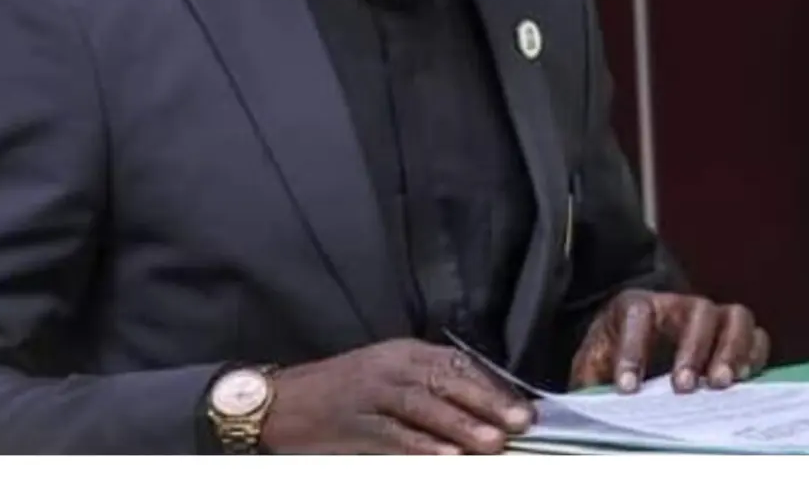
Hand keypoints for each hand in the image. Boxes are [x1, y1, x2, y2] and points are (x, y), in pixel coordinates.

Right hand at [261, 338, 534, 453]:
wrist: (284, 402)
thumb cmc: (341, 390)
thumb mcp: (385, 374)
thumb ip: (426, 383)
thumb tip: (480, 404)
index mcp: (402, 352)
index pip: (455, 363)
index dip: (491, 384)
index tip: (524, 405)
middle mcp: (390, 367)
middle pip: (445, 381)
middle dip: (485, 402)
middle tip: (519, 422)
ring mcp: (372, 394)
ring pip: (423, 406)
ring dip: (460, 424)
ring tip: (493, 442)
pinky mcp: (355, 424)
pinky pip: (394, 435)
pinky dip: (422, 446)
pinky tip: (447, 457)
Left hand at [570, 289, 770, 394]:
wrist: (630, 343)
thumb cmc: (612, 354)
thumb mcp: (593, 364)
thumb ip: (590, 380)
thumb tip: (586, 406)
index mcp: (634, 306)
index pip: (636, 314)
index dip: (633, 351)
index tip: (627, 388)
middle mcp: (676, 305)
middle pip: (696, 310)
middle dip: (692, 349)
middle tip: (684, 388)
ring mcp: (708, 317)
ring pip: (732, 316)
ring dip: (730, 350)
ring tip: (719, 385)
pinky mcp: (732, 335)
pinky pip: (755, 335)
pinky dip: (753, 355)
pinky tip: (744, 381)